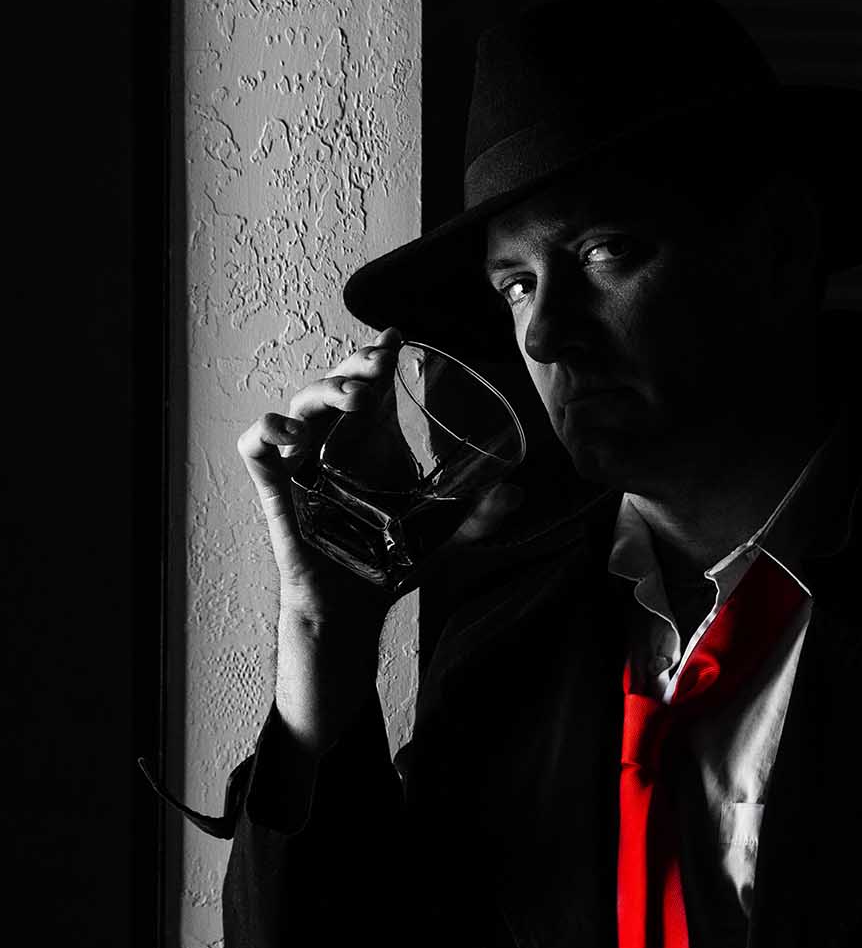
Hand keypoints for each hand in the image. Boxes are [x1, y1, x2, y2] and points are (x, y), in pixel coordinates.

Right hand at [237, 326, 521, 631]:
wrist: (351, 609)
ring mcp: (301, 461)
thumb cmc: (386, 565)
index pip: (369, 386)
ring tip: (356, 398)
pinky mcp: (275, 484)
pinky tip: (293, 434)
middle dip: (356, 364)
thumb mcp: (441, 537)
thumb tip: (518, 494)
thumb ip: (478, 517)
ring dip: (326, 390)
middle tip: (381, 364)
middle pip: (336, 383)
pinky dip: (268, 429)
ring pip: (301, 402)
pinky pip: (256, 444)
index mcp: (369, 445)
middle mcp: (333, 444)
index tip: (398, 338)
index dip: (377, 356)